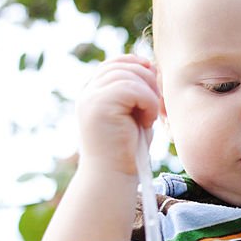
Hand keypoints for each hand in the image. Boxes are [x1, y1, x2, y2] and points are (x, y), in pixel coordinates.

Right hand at [76, 55, 160, 176]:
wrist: (114, 176)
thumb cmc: (128, 149)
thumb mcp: (133, 113)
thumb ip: (136, 89)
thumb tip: (149, 63)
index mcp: (92, 93)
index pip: (113, 64)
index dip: (135, 64)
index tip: (153, 78)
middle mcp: (87, 93)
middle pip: (122, 66)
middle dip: (146, 80)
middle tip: (153, 106)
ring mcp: (90, 99)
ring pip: (128, 75)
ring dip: (148, 94)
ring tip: (148, 117)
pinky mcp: (98, 106)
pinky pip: (132, 89)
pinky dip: (148, 102)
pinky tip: (147, 121)